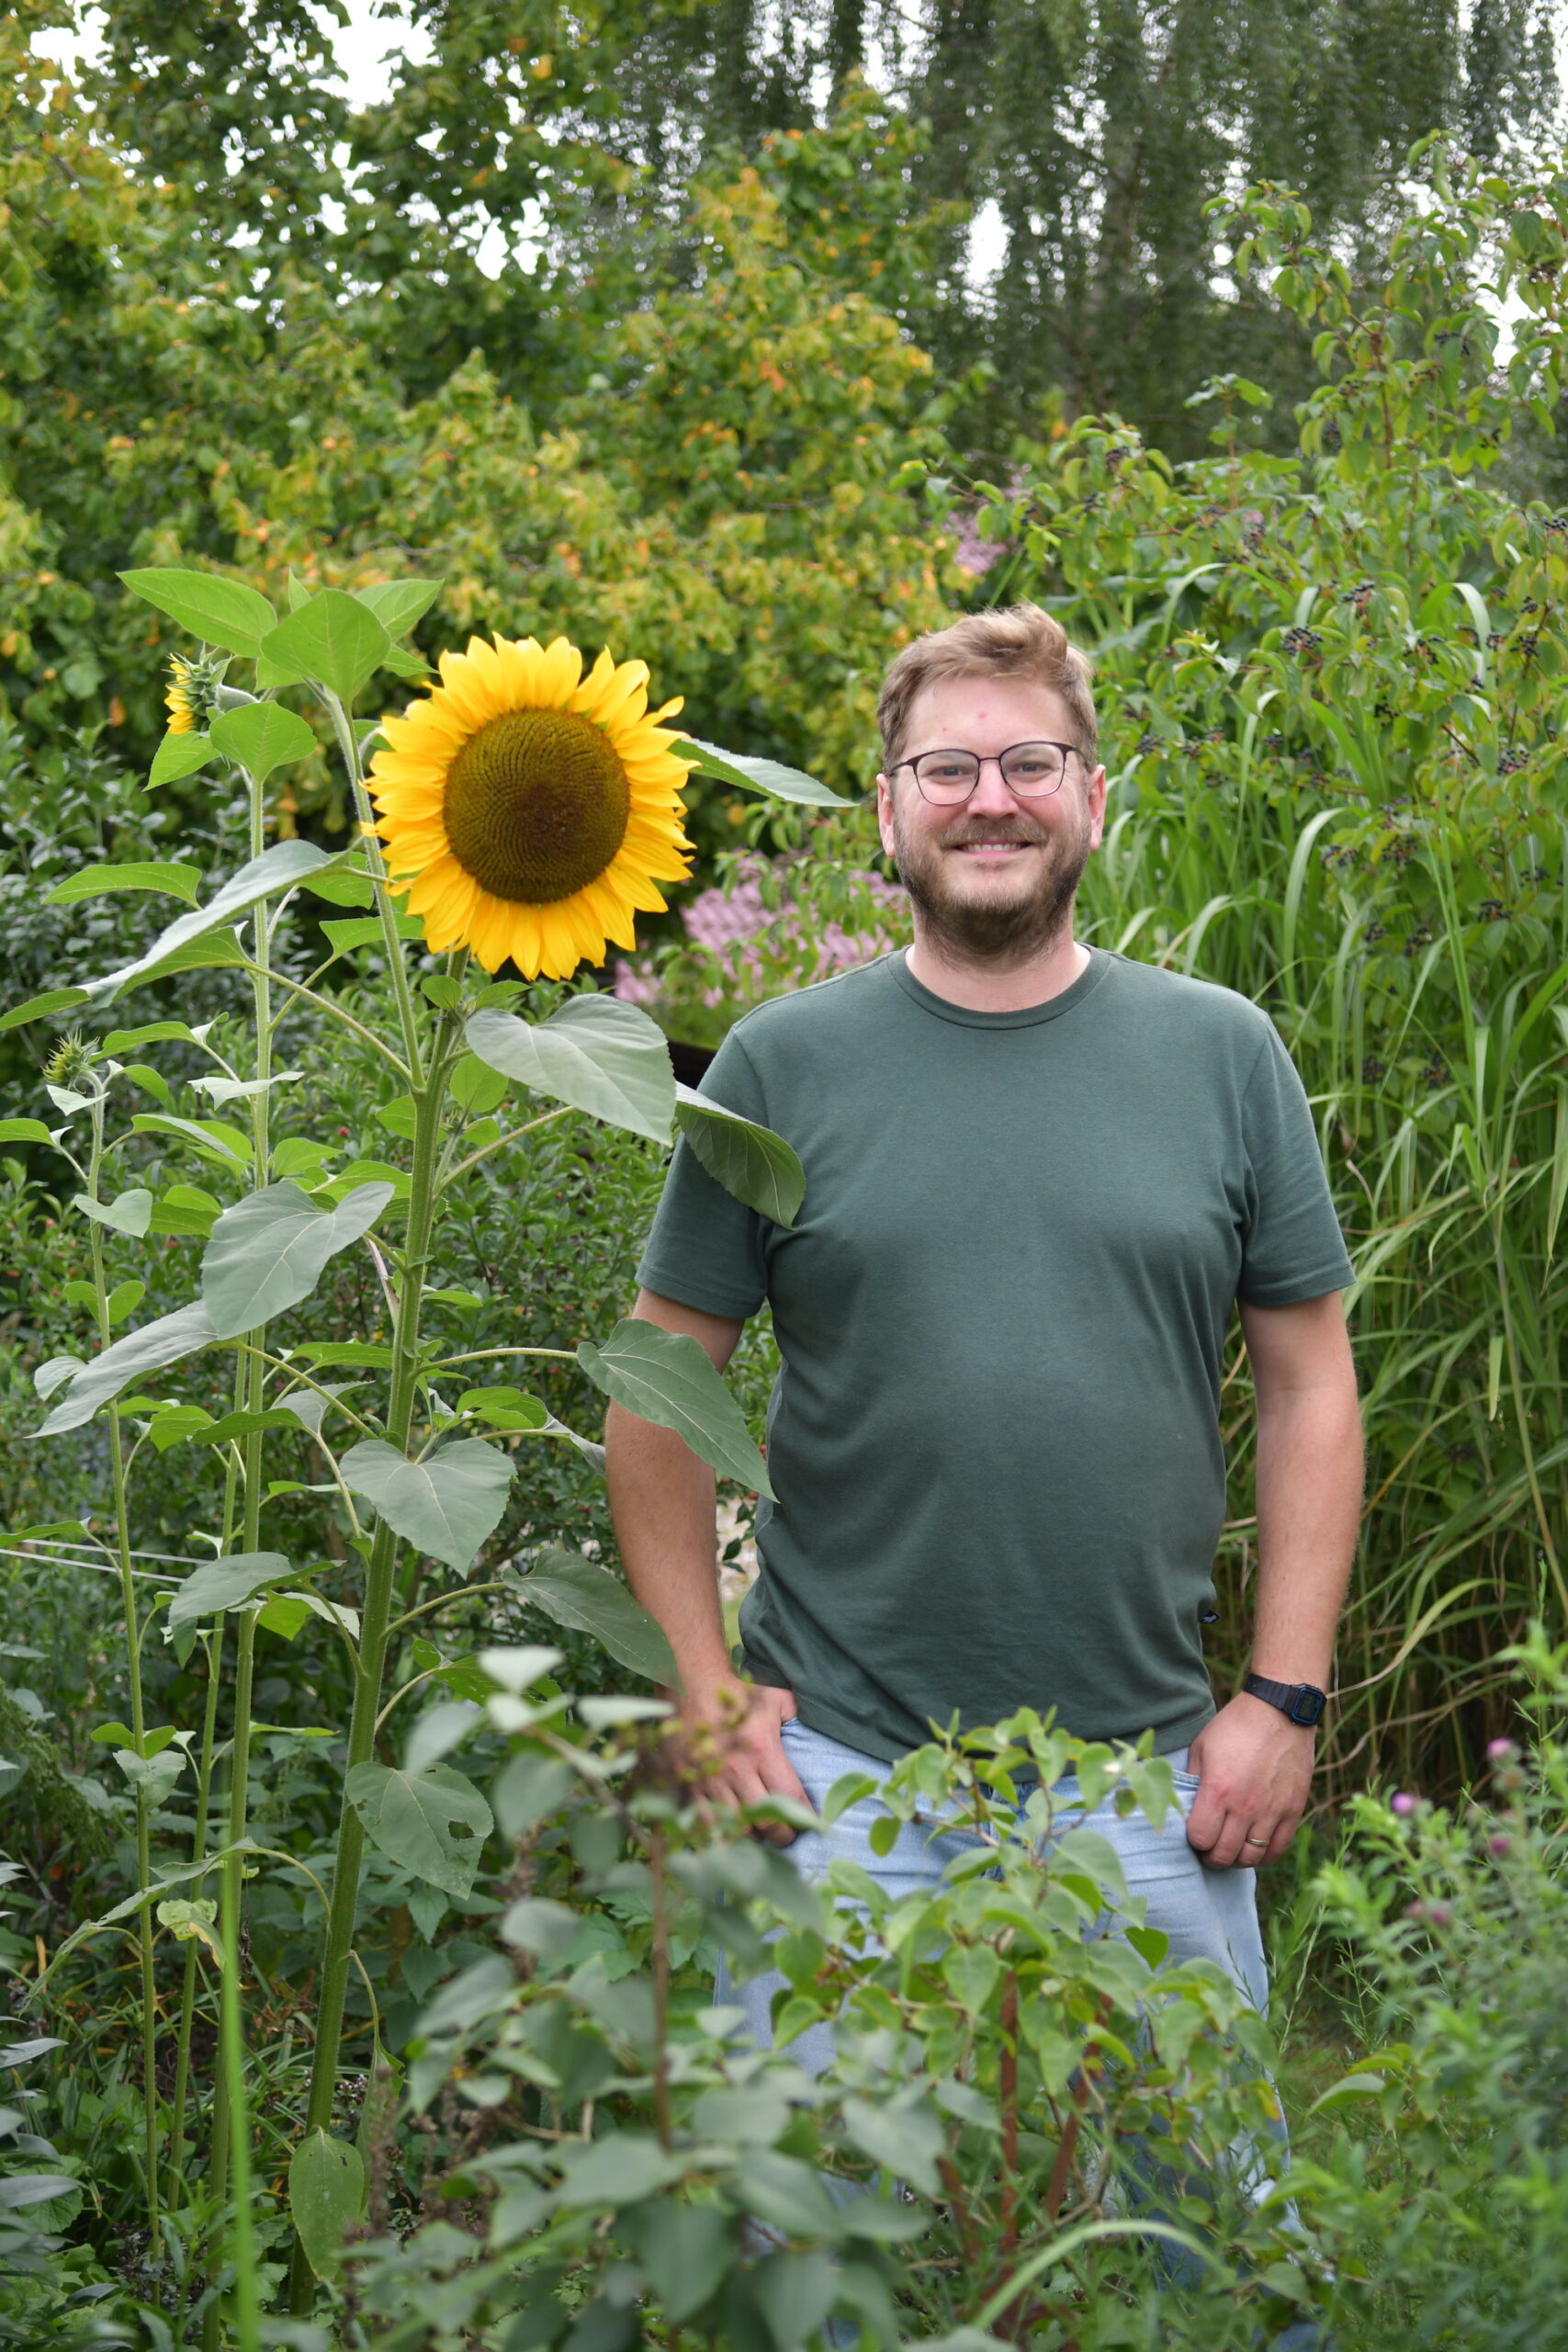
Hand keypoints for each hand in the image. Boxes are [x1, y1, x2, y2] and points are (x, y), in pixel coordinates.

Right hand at [678, 1676, 808, 1846]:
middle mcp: (737, 1771)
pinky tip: (732, 1829)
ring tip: (760, 1833)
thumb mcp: (776, 1699)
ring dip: (753, 1835)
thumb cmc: (737, 1694)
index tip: (809, 1823)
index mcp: (762, 1750)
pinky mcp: (689, 1786)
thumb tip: (815, 1735)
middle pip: (766, 1823)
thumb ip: (798, 1718)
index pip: (790, 1798)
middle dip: (781, 1835)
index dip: (803, 1817)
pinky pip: (708, 1824)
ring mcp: (710, 1782)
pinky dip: (723, 1832)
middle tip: (787, 1834)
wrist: (691, 1686)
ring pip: (737, 1828)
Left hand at [1183, 1692, 1315, 1868]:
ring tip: (1230, 1848)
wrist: (1280, 1711)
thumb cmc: (1235, 1726)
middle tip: (1208, 1849)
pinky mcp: (1293, 1810)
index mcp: (1218, 1791)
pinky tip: (1254, 1848)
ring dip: (1236, 1859)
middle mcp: (1245, 1807)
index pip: (1200, 1838)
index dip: (1193, 1840)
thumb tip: (1183, 1806)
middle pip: (1224, 1855)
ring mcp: (1272, 1811)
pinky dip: (1264, 1856)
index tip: (1194, 1833)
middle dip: (1211, 1857)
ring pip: (1251, 1858)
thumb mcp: (1202, 1747)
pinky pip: (1278, 1849)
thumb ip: (1192, 1780)